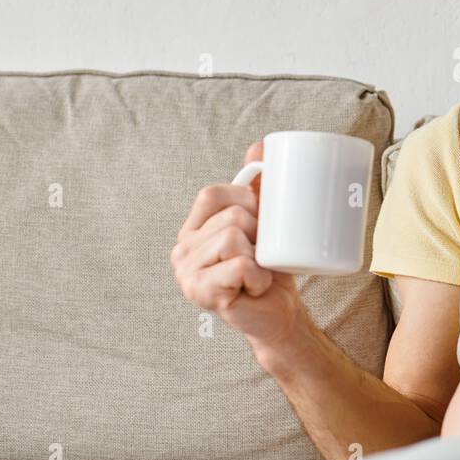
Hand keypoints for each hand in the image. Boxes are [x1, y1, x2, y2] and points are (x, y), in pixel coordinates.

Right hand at [171, 140, 304, 373]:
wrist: (277, 313)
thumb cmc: (270, 268)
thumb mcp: (265, 222)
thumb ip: (258, 186)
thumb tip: (260, 145)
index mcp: (193, 228)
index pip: (213, 192)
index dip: (246, 200)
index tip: (259, 224)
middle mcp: (182, 248)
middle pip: (232, 216)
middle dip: (259, 236)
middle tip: (260, 257)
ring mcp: (186, 272)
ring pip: (234, 238)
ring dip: (259, 259)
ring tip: (256, 273)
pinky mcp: (200, 293)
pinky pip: (240, 266)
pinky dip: (258, 278)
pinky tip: (252, 289)